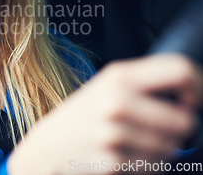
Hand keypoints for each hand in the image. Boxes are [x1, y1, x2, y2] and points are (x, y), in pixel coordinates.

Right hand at [8, 54, 201, 174]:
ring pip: (172, 148)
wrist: (47, 145)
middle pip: (184, 119)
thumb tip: (191, 93)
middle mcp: (117, 100)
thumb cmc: (83, 115)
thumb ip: (144, 83)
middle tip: (162, 129)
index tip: (193, 102)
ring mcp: (114, 132)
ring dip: (161, 150)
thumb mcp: (107, 85)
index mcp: (119, 75)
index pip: (180, 70)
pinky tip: (125, 156)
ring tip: (136, 143)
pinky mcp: (113, 160)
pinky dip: (146, 165)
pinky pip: (154, 167)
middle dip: (180, 130)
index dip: (197, 87)